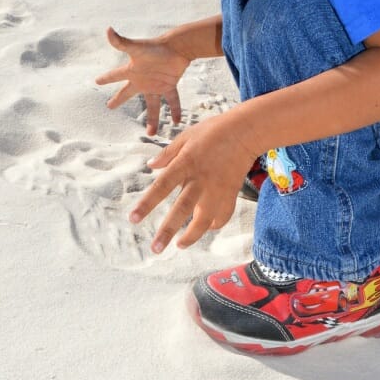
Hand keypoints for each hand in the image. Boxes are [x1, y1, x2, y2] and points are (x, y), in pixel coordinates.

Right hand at [94, 27, 190, 135]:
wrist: (177, 46)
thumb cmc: (155, 47)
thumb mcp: (136, 47)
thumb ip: (121, 42)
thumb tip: (107, 30)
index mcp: (132, 71)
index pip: (115, 75)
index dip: (106, 78)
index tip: (97, 81)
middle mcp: (142, 80)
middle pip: (127, 93)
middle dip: (118, 99)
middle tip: (110, 107)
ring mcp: (156, 84)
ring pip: (152, 105)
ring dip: (153, 120)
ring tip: (151, 134)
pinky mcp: (169, 85)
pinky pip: (172, 101)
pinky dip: (175, 110)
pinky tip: (176, 121)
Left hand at [129, 111, 257, 252]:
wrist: (246, 132)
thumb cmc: (213, 131)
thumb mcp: (185, 136)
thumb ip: (167, 153)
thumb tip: (150, 166)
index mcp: (185, 163)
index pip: (162, 186)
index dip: (147, 204)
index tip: (134, 219)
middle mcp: (200, 179)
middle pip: (182, 209)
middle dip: (168, 230)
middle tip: (156, 248)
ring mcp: (217, 189)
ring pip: (204, 219)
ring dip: (192, 236)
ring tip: (180, 245)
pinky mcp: (231, 194)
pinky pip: (222, 215)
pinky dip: (214, 225)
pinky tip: (206, 228)